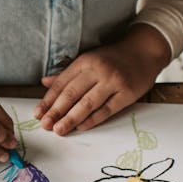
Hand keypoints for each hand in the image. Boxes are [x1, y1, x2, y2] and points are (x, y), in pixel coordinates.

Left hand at [35, 25, 170, 134]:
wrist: (144, 51)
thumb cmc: (113, 57)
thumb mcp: (89, 59)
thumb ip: (67, 73)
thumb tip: (45, 83)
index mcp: (85, 61)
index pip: (62, 83)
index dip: (48, 100)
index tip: (38, 113)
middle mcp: (98, 70)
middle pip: (72, 94)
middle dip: (56, 111)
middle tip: (45, 125)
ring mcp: (113, 82)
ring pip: (87, 104)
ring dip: (71, 119)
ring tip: (59, 130)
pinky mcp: (127, 94)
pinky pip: (106, 110)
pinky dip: (92, 120)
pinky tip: (81, 127)